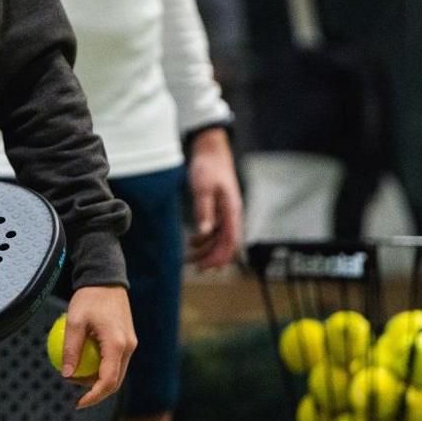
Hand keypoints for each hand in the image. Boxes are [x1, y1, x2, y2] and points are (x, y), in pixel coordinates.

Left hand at [64, 284, 136, 409]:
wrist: (106, 278)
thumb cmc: (89, 297)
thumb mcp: (74, 321)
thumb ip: (70, 349)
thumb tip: (65, 374)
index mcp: (117, 344)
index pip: (108, 381)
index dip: (93, 396)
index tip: (78, 403)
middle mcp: (128, 347)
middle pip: (115, 381)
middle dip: (95, 392)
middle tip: (73, 389)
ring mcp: (130, 343)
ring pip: (116, 373)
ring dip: (98, 380)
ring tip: (75, 374)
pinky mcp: (127, 340)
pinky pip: (115, 361)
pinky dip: (102, 367)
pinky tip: (84, 362)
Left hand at [186, 128, 241, 270]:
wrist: (211, 151)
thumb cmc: (208, 167)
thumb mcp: (203, 188)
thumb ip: (204, 210)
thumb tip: (205, 232)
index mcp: (232, 210)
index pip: (230, 241)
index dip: (220, 256)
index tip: (206, 267)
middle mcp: (232, 214)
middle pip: (226, 244)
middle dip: (212, 258)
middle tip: (196, 268)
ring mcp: (227, 212)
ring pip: (220, 239)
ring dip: (206, 250)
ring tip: (189, 259)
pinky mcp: (220, 210)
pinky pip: (216, 231)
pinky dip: (205, 239)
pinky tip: (192, 243)